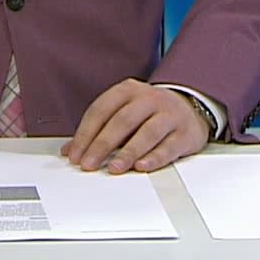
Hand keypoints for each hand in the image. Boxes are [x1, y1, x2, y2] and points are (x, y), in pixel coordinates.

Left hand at [62, 79, 210, 173]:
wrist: (190, 106)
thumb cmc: (149, 112)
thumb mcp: (122, 112)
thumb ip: (97, 130)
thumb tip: (70, 151)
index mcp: (128, 90)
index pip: (101, 110)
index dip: (85, 133)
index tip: (74, 155)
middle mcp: (149, 99)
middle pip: (122, 121)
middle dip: (102, 144)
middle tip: (88, 164)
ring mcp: (169, 114)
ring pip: (147, 133)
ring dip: (128, 152)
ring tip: (114, 168)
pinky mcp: (186, 133)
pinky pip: (169, 146)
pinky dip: (154, 157)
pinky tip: (141, 167)